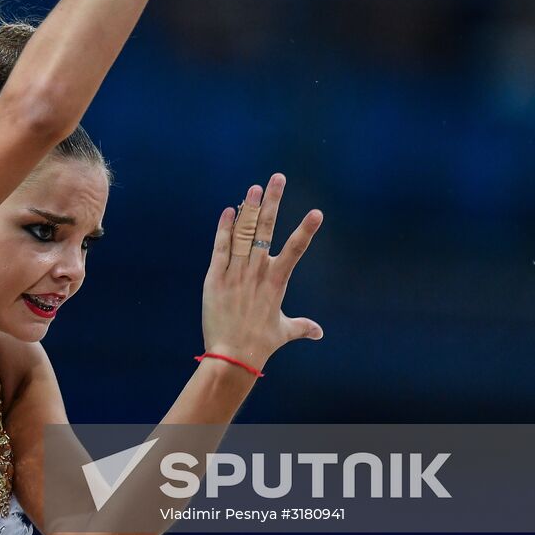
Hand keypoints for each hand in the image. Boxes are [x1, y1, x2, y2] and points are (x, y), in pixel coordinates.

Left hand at [200, 173, 323, 370]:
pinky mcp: (215, 277)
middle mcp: (257, 272)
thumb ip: (302, 327)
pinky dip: (224, 229)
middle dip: (273, 202)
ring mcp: (235, 273)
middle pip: (266, 230)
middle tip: (277, 178)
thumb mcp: (283, 331)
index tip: (317, 212)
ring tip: (255, 187)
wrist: (231, 356)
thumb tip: (319, 332)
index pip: (295, 250)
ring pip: (243, 233)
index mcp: (276, 282)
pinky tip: (229, 211)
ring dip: (250, 209)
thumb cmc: (260, 344)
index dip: (306, 230)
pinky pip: (220, 248)